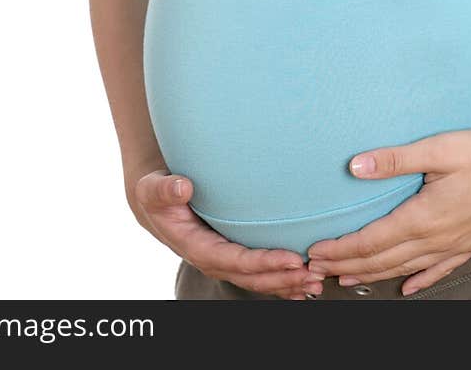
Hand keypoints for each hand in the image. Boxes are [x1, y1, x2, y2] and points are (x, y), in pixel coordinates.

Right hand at [130, 168, 322, 299]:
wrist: (156, 203)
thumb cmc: (156, 194)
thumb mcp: (153, 189)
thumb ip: (165, 190)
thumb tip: (182, 186)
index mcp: (197, 247)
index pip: (235, 260)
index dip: (263, 263)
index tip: (291, 259)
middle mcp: (213, 259)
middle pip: (252, 277)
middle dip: (284, 278)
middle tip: (314, 274)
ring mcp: (224, 260)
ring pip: (259, 279)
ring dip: (288, 283)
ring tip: (317, 282)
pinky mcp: (232, 255)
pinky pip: (259, 273)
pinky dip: (282, 280)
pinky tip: (303, 284)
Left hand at [304, 126, 470, 295]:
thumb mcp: (437, 149)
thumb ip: (395, 160)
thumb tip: (356, 166)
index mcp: (423, 217)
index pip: (372, 240)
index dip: (341, 248)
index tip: (315, 252)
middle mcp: (436, 239)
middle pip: (383, 259)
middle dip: (348, 264)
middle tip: (318, 270)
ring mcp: (454, 245)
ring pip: (406, 267)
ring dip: (374, 274)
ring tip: (347, 278)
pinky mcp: (470, 243)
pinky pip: (439, 269)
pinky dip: (420, 280)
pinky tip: (409, 288)